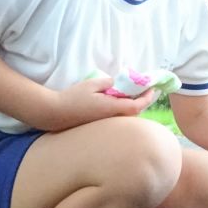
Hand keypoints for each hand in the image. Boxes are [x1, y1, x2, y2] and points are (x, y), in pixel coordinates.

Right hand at [37, 77, 157, 131]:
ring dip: (132, 105)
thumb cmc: (73, 97)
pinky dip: (122, 109)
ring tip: (133, 94)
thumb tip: (117, 84)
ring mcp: (106, 123)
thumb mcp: (92, 84)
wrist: (55, 114)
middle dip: (142, 101)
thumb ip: (108, 83)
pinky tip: (119, 101)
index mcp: (112, 108)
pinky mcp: (99, 124)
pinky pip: (117, 117)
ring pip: (125, 116)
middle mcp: (112, 118)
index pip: (137, 106)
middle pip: (134, 112)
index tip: (153, 89)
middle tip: (145, 90)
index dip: (147, 98)